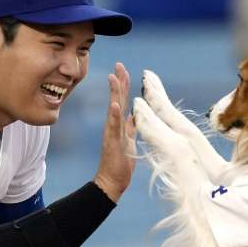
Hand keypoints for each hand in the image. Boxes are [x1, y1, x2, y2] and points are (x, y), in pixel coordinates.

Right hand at [93, 62, 136, 202]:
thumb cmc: (121, 163)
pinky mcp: (112, 143)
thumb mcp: (130, 140)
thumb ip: (131, 127)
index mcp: (121, 125)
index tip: (123, 69)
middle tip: (119, 64)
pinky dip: (114, 115)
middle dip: (119, 81)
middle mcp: (114, 126)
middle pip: (118, 99)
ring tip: (113, 77)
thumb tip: (135, 114)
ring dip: (114, 93)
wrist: (111, 182)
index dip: (124, 84)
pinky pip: (113, 127)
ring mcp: (112, 133)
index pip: (124, 100)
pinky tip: (114, 104)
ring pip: (114, 109)